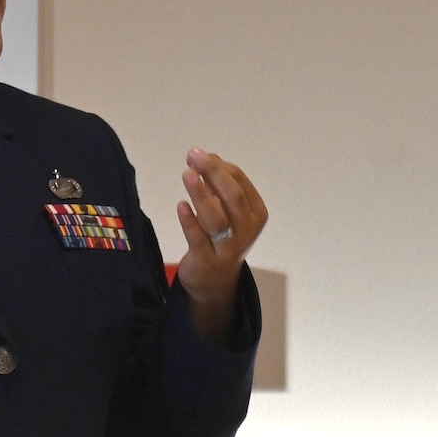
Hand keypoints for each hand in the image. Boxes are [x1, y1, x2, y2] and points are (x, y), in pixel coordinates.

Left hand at [173, 147, 267, 342]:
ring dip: (201, 194)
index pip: (240, 182)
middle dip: (213, 173)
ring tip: (187, 174)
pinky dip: (190, 222)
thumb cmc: (222, 238)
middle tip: (193, 156)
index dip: (219, 166)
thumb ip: (218, 186)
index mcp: (256, 212)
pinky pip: (199, 239)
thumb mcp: (226, 210)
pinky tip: (181, 206)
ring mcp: (229, 247)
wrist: (215, 281)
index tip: (198, 154)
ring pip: (217, 217)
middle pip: (233, 197)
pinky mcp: (208, 260)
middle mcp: (247, 229)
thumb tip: (207, 157)